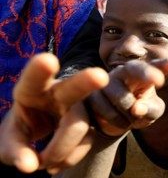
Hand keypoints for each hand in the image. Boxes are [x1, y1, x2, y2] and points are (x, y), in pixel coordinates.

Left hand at [0, 53, 108, 173]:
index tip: (47, 60)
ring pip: (79, 125)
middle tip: (100, 77)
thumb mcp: (9, 140)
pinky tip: (57, 162)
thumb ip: (16, 151)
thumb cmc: (22, 129)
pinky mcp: (92, 122)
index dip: (40, 68)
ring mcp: (79, 106)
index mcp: (31, 90)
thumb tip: (30, 167)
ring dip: (62, 149)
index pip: (33, 78)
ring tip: (44, 164)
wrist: (40, 135)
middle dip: (86, 80)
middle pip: (73, 86)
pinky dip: (70, 158)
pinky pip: (86, 141)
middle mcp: (59, 93)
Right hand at [86, 58, 167, 136]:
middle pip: (135, 68)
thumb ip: (150, 110)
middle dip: (147, 73)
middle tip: (159, 81)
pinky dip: (116, 120)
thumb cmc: (137, 112)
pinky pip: (106, 109)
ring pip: (121, 97)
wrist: (111, 122)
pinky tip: (118, 122)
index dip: (166, 64)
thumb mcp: (151, 112)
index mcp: (143, 74)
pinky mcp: (91, 94)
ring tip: (131, 118)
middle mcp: (124, 72)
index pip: (156, 66)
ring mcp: (106, 81)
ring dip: (129, 113)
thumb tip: (136, 109)